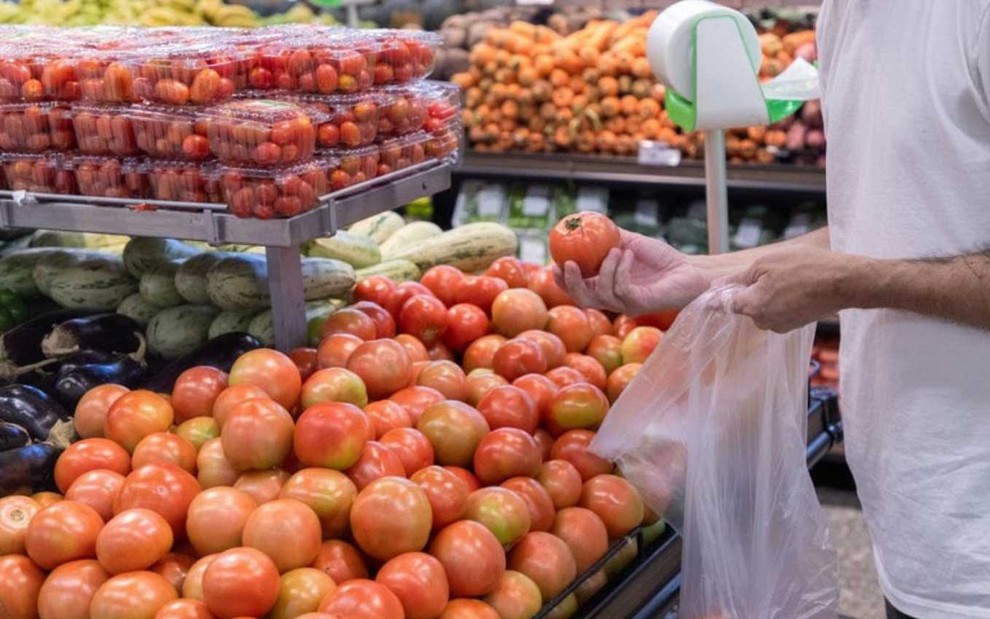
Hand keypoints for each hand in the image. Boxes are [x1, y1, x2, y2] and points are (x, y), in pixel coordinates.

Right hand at [553, 230, 709, 314]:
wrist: (689, 270)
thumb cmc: (660, 258)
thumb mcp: (630, 242)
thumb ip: (609, 237)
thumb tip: (586, 222)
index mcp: (606, 287)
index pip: (578, 289)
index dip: (563, 280)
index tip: (555, 263)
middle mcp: (613, 299)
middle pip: (582, 298)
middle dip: (572, 283)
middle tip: (569, 265)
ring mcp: (625, 304)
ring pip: (601, 294)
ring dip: (604, 269)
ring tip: (615, 250)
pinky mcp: (639, 304)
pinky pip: (621, 289)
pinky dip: (620, 269)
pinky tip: (627, 254)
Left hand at [723, 248, 863, 331]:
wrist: (844, 282)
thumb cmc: (804, 268)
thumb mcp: (765, 264)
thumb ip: (738, 278)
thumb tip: (716, 285)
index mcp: (752, 307)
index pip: (725, 304)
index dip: (719, 294)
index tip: (715, 289)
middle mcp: (764, 322)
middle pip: (746, 306)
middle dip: (750, 290)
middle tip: (768, 271)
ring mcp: (781, 325)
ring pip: (763, 308)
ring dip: (769, 294)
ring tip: (788, 277)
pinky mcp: (795, 324)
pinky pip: (779, 311)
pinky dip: (783, 299)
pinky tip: (797, 286)